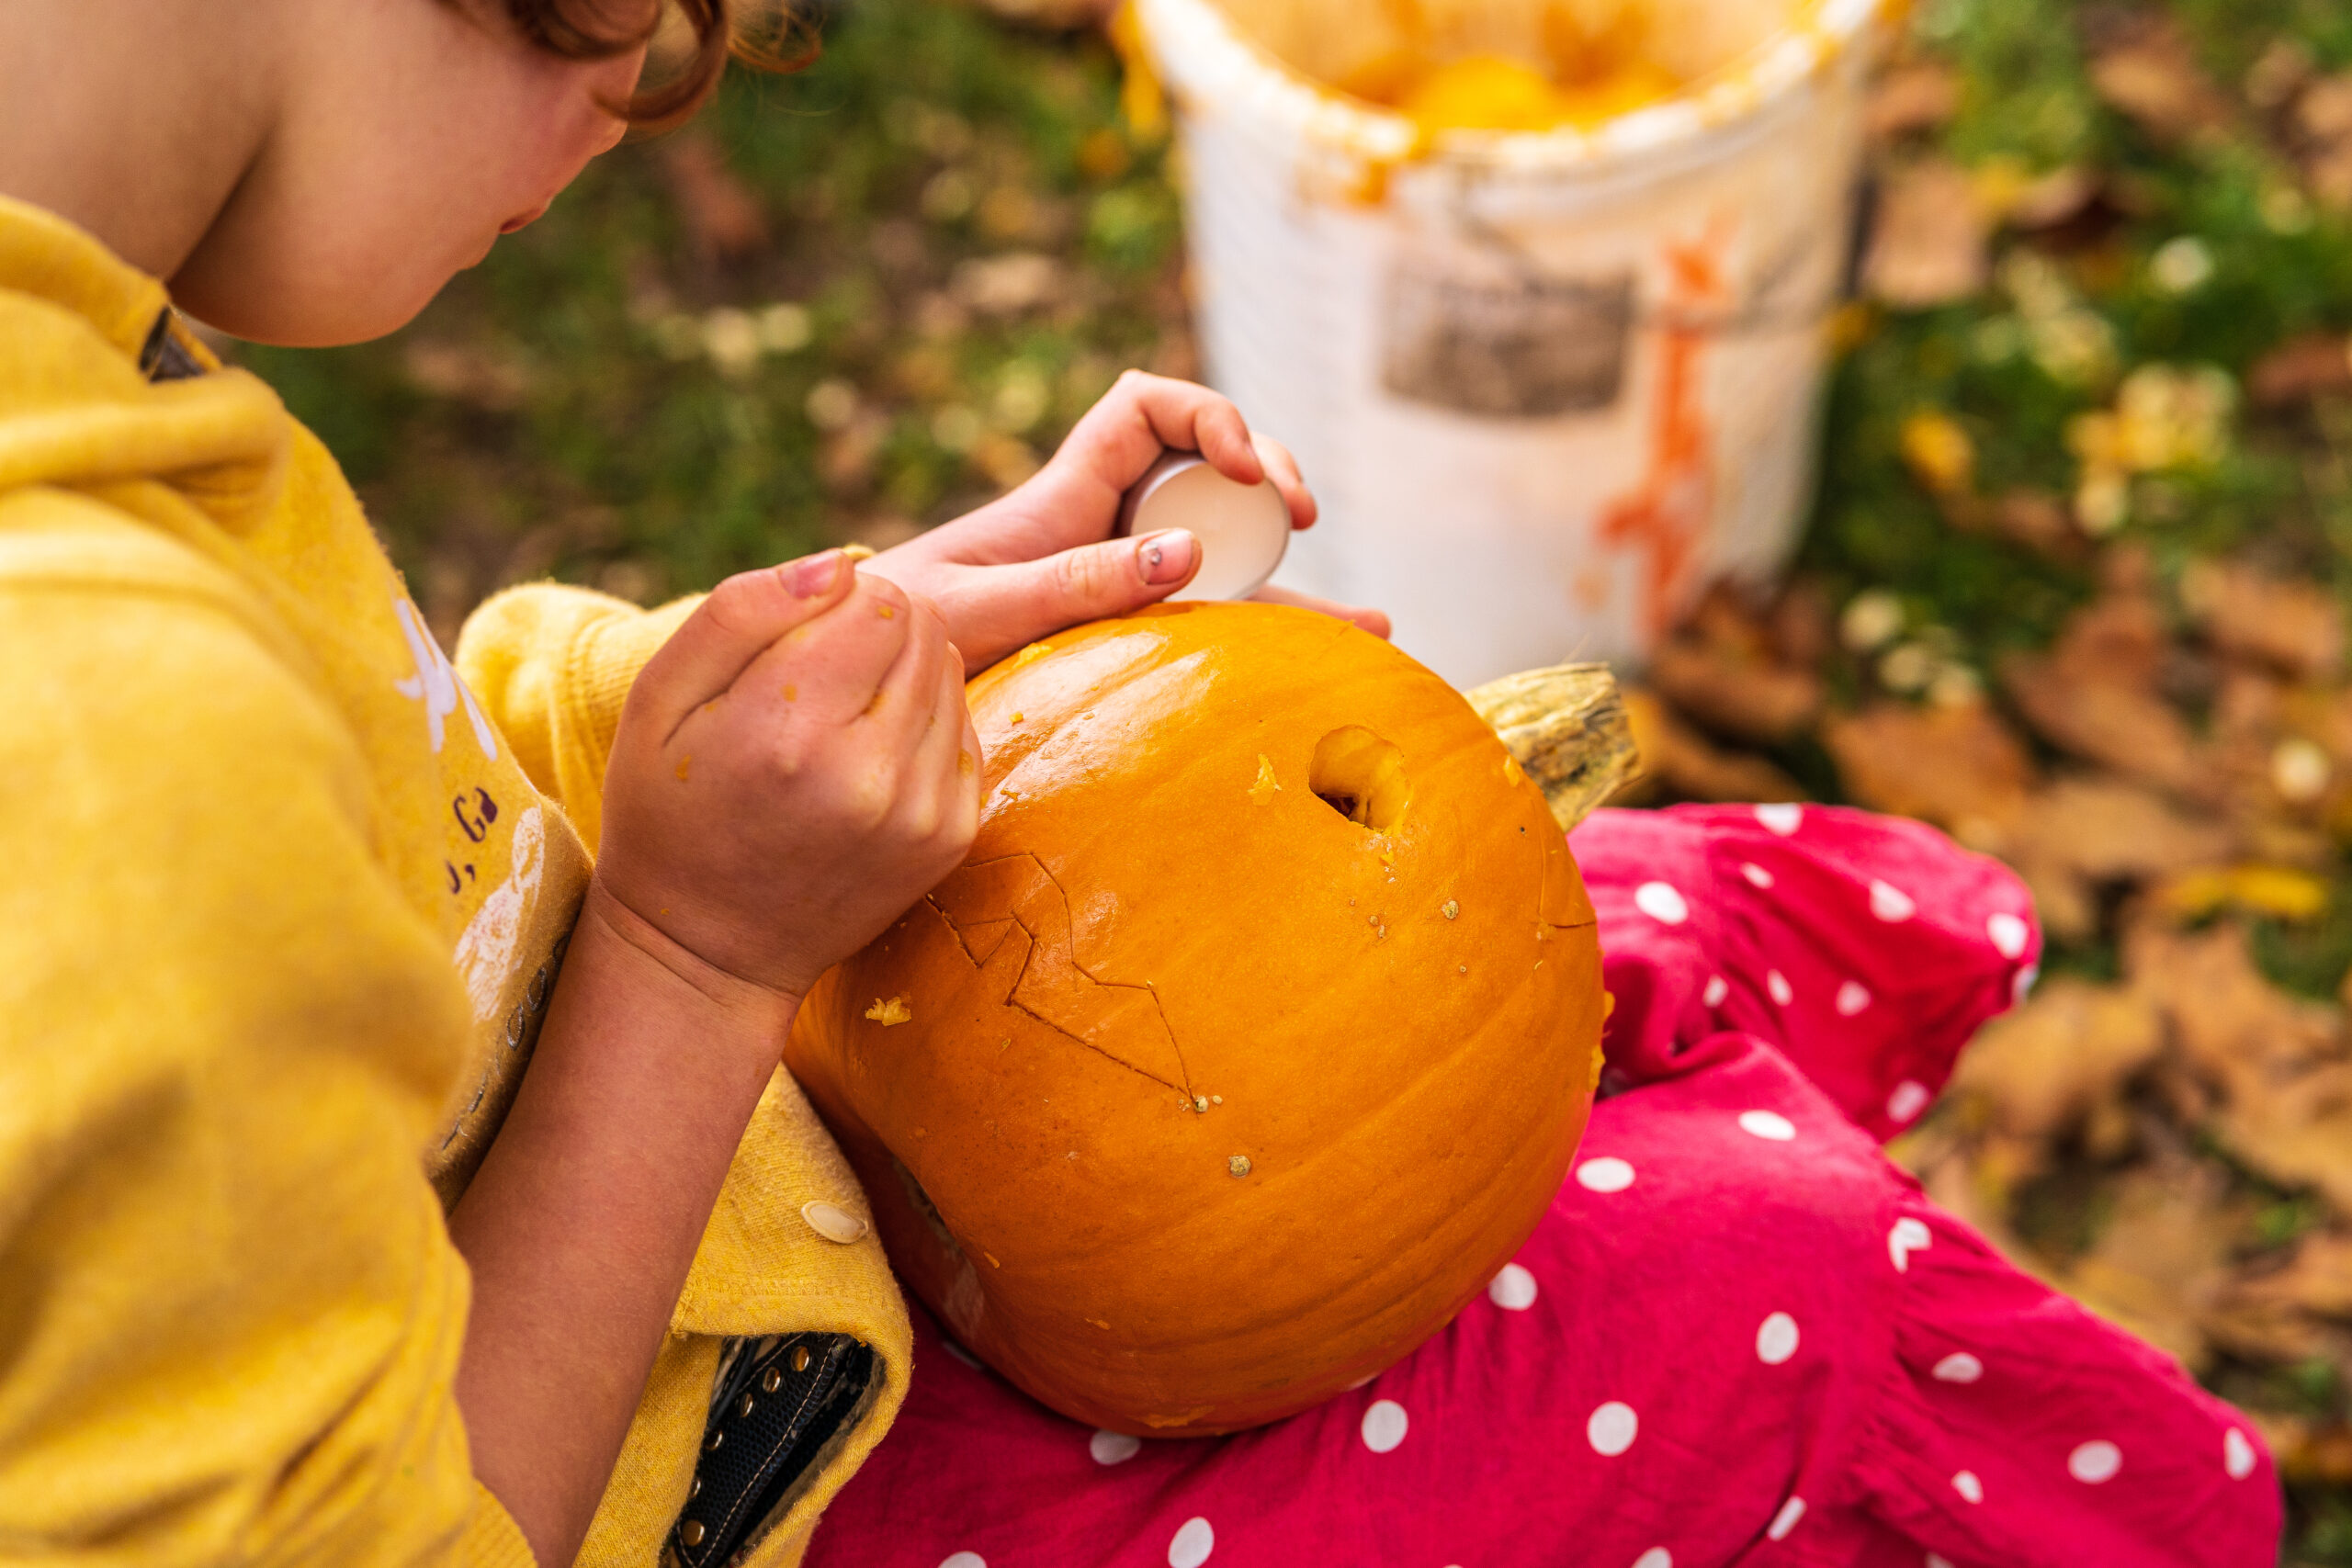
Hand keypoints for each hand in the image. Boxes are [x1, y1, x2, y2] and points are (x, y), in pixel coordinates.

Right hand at [593, 550, 980, 1003]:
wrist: (707, 951)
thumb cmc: (670, 812)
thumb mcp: (658, 697)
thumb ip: (741, 611)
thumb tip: (841, 565)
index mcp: (786, 730)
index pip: (879, 600)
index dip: (841, 599)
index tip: (798, 635)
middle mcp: (867, 774)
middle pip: (926, 629)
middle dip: (877, 629)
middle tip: (818, 674)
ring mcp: (921, 813)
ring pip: (951, 674)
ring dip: (903, 674)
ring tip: (838, 717)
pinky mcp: (952, 838)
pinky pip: (965, 731)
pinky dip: (923, 726)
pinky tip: (865, 759)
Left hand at [865, 371, 1390, 668]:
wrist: (852, 696)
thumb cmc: (896, 640)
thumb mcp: (982, 608)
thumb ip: (1076, 581)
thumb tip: (1186, 556)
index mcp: (1064, 494)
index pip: (1145, 408)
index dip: (1203, 414)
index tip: (1234, 466)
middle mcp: (1103, 532)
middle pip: (1208, 478)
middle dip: (1269, 484)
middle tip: (1304, 520)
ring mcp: (1121, 588)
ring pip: (1223, 564)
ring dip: (1295, 585)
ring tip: (1372, 624)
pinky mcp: (1127, 643)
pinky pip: (1209, 631)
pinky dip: (1270, 645)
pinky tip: (1337, 667)